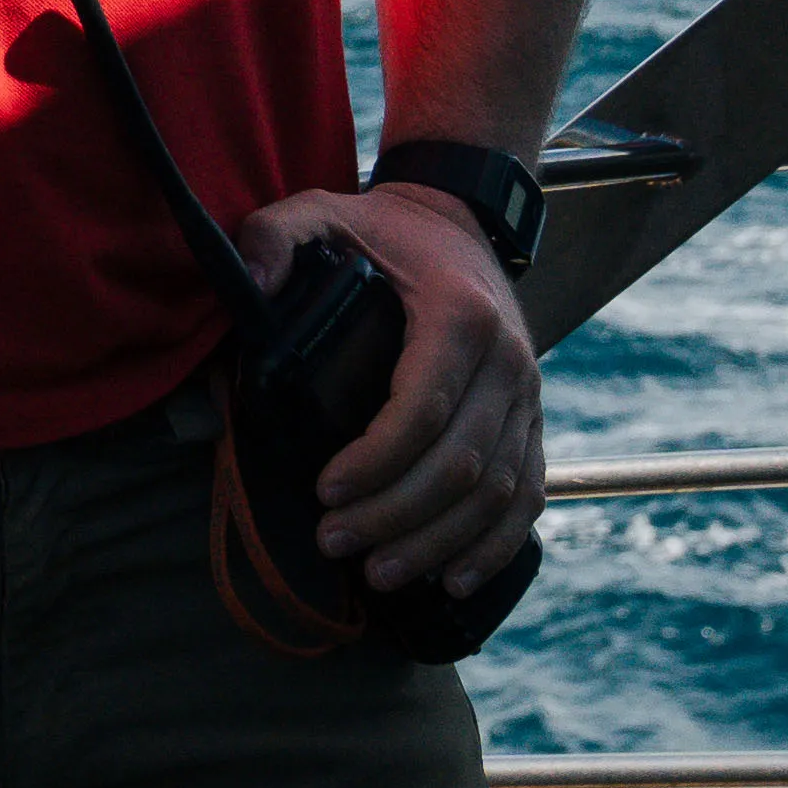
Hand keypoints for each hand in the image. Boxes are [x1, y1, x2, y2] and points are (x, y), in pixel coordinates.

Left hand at [248, 184, 544, 595]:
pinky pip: (527, 496)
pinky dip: (494, 545)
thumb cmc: (385, 230)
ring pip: (495, 492)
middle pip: (459, 463)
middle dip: (395, 515)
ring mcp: (528, 396)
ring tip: (377, 573)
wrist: (461, 220)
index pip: (422, 409)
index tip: (324, 490)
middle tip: (334, 541)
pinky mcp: (533, 422)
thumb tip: (253, 280)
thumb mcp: (322, 210)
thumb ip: (276, 233)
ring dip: (437, 542)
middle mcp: (508, 362)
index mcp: (460, 317)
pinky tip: (452, 577)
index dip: (374, 461)